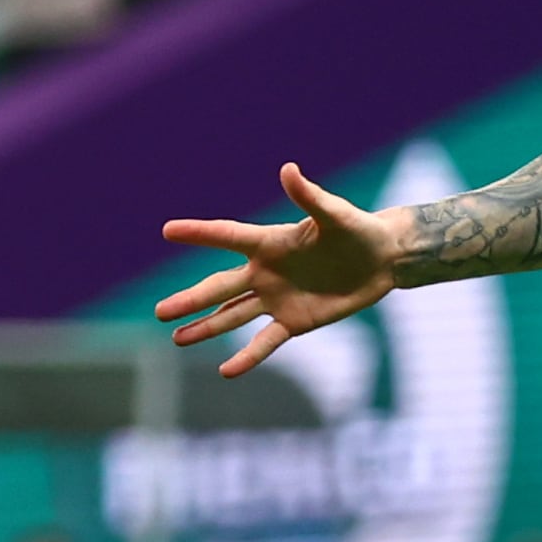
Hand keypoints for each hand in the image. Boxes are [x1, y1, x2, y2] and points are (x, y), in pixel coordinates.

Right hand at [157, 164, 403, 376]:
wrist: (382, 260)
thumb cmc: (358, 230)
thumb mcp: (336, 215)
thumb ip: (310, 197)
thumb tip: (289, 169)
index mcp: (270, 242)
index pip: (227, 236)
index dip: (199, 233)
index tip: (168, 230)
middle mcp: (265, 271)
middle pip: (220, 287)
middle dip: (190, 300)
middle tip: (160, 311)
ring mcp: (276, 298)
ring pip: (232, 314)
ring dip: (205, 327)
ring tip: (177, 337)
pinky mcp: (294, 321)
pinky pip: (266, 341)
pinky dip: (247, 356)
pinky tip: (226, 371)